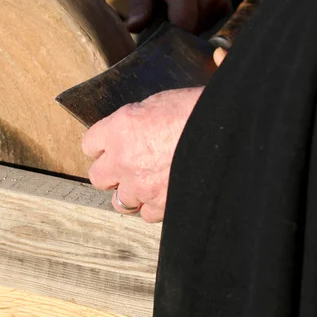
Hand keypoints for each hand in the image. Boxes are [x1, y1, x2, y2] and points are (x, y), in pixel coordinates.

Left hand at [82, 88, 203, 222]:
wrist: (226, 133)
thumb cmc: (196, 110)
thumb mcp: (159, 102)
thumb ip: (135, 120)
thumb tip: (131, 130)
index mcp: (119, 128)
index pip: (90, 144)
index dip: (101, 145)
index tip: (109, 147)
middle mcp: (123, 159)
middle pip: (97, 177)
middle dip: (110, 172)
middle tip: (125, 167)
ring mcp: (141, 186)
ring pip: (120, 201)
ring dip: (131, 193)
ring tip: (145, 184)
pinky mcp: (162, 205)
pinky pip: (147, 214)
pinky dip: (154, 206)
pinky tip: (164, 194)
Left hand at [124, 0, 230, 34]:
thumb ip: (138, 3)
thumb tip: (134, 28)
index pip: (183, 24)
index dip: (167, 34)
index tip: (153, 29)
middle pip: (192, 31)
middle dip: (173, 30)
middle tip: (159, 14)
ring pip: (199, 30)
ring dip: (183, 25)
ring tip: (171, 7)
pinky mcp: (224, 4)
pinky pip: (208, 25)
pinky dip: (194, 22)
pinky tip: (184, 8)